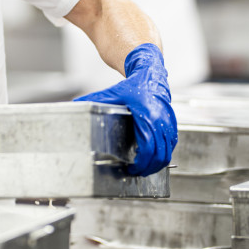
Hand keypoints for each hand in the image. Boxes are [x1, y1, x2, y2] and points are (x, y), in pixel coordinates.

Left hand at [75, 43, 175, 175]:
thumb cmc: (133, 85)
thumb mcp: (112, 94)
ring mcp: (169, 122)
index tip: (132, 169)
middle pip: (159, 155)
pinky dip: (164, 154)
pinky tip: (154, 158)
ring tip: (145, 169)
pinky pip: (172, 144)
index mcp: (146, 116)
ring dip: (158, 164)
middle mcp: (160, 120)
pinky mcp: (172, 123)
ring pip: (168, 152)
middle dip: (148, 168)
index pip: (148, 148)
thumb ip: (95, 100)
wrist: (150, 74)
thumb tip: (76, 104)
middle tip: (137, 173)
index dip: (141, 163)